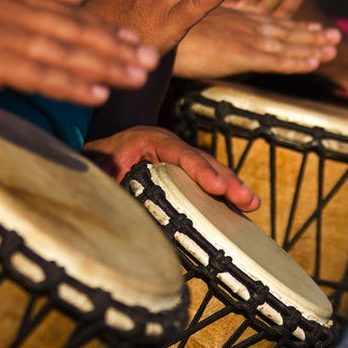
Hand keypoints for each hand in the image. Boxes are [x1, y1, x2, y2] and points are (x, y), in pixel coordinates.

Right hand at [0, 0, 158, 104]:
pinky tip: (97, 93)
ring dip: (106, 66)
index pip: (69, 13)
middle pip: (77, 30)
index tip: (135, 42)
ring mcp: (4, 35)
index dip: (105, 29)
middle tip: (151, 60)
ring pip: (67, 51)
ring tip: (138, 77)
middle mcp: (14, 10)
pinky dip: (71, 83)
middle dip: (117, 47)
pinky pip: (40, 73)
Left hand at [82, 126, 260, 210]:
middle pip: (203, 160)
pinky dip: (224, 191)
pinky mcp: (182, 170)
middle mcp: (169, 145)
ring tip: (252, 204)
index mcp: (148, 140)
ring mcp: (178, 157)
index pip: (179, 153)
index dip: (200, 170)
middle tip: (245, 199)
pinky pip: (206, 179)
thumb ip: (104, 177)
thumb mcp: (96, 166)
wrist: (98, 150)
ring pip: (210, 168)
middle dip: (226, 180)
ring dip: (232, 186)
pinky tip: (240, 207)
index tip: (217, 188)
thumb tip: (113, 195)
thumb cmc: (97, 159)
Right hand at [173, 7, 338, 77]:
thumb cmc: (164, 24)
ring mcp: (245, 38)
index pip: (271, 18)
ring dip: (312, 47)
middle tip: (335, 38)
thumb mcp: (190, 20)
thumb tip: (209, 32)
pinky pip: (275, 61)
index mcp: (234, 16)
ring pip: (287, 45)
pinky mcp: (240, 54)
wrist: (153, 28)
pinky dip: (295, 62)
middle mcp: (245, 25)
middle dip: (311, 34)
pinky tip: (313, 64)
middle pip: (285, 30)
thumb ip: (204, 21)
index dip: (295, 22)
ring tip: (333, 48)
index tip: (317, 27)